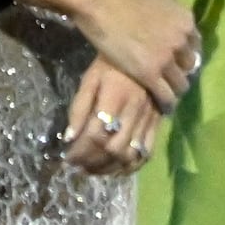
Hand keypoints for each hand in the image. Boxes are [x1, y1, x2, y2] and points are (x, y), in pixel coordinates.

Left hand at [60, 58, 167, 176]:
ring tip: (94, 170)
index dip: (80, 151)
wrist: (148, 53)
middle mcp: (133, 111)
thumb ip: (79, 108)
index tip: (68, 158)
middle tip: (78, 167)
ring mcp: (148, 119)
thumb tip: (68, 138)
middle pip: (113, 148)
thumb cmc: (112, 65)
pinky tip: (118, 170)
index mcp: (114, 98)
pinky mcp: (157, 123)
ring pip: (130, 154)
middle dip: (93, 163)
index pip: (96, 134)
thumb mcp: (90, 80)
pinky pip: (147, 151)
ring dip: (110, 168)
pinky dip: (132, 166)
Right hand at [76, 0, 201, 104]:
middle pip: (189, 66)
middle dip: (181, 72)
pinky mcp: (151, 73)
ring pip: (180, 83)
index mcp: (187, 22)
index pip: (195, 46)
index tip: (179, 62)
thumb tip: (177, 27)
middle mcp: (182, 41)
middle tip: (172, 79)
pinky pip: (166, 94)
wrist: (103, 5)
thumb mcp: (160, 1)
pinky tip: (164, 107)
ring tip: (169, 95)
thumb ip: (173, 16)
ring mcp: (167, 58)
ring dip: (175, 90)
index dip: (186, 55)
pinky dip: (167, 102)